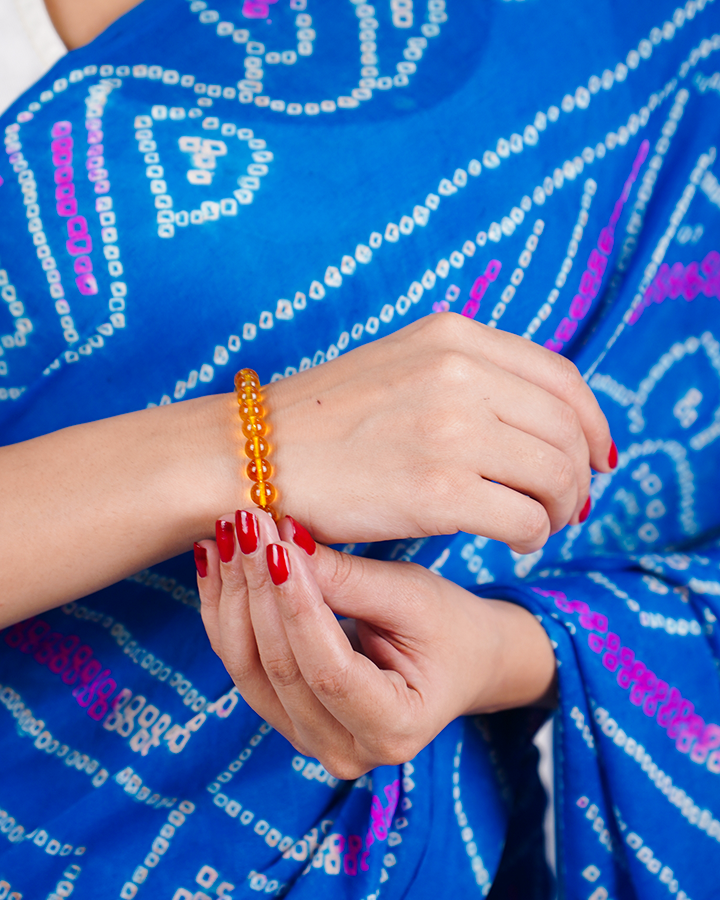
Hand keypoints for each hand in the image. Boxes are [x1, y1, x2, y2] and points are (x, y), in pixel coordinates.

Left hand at [196, 510, 555, 778]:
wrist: (460, 658)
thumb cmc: (450, 626)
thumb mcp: (413, 596)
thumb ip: (349, 580)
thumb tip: (284, 542)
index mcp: (394, 729)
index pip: (328, 670)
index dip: (297, 604)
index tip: (277, 542)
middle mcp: (345, 750)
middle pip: (280, 670)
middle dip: (258, 589)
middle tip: (244, 523)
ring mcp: (309, 739)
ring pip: (248, 668)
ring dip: (232, 597)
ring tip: (223, 535)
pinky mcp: (285, 716)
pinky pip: (242, 664)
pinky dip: (227, 611)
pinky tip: (216, 563)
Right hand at [266, 313, 613, 553]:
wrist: (250, 454)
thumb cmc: (322, 421)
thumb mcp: (400, 365)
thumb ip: (466, 374)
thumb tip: (533, 418)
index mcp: (453, 337)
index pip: (560, 377)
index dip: (591, 421)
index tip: (596, 455)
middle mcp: (459, 373)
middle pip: (567, 430)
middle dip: (580, 474)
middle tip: (570, 504)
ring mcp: (450, 430)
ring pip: (555, 476)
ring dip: (562, 508)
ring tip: (542, 524)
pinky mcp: (437, 491)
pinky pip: (524, 518)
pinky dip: (533, 535)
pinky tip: (515, 540)